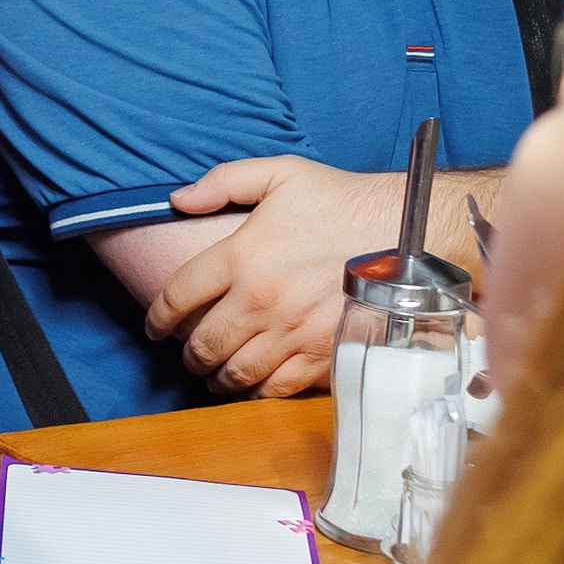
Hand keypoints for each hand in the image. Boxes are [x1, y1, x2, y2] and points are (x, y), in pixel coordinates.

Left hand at [142, 156, 404, 397]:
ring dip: (216, 377)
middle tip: (186, 354)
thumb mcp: (281, 173)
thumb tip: (178, 199)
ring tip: (214, 374)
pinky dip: (258, 391)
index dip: (157, 316)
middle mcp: (260, 299)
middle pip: (203, 342)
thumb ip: (223, 182)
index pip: (178, 295)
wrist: (409, 233)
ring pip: (236, 371)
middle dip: (187, 354)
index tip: (154, 327)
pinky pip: (278, 387)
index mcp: (241, 254)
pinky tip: (254, 385)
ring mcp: (292, 331)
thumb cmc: (344, 201)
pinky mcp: (323, 354)